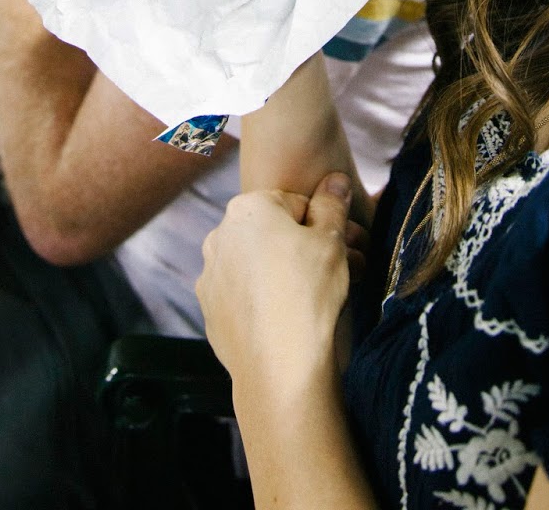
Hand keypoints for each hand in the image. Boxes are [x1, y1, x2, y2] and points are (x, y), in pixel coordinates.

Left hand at [197, 172, 354, 398]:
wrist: (280, 367)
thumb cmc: (308, 295)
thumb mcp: (331, 241)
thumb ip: (332, 204)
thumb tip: (334, 180)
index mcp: (247, 208)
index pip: (295, 204)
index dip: (323, 226)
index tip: (339, 249)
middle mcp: (220, 235)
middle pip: (272, 234)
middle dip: (303, 249)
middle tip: (334, 273)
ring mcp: (210, 275)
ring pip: (255, 265)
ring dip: (281, 273)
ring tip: (312, 300)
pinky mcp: (209, 310)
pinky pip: (242, 295)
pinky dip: (262, 300)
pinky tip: (285, 319)